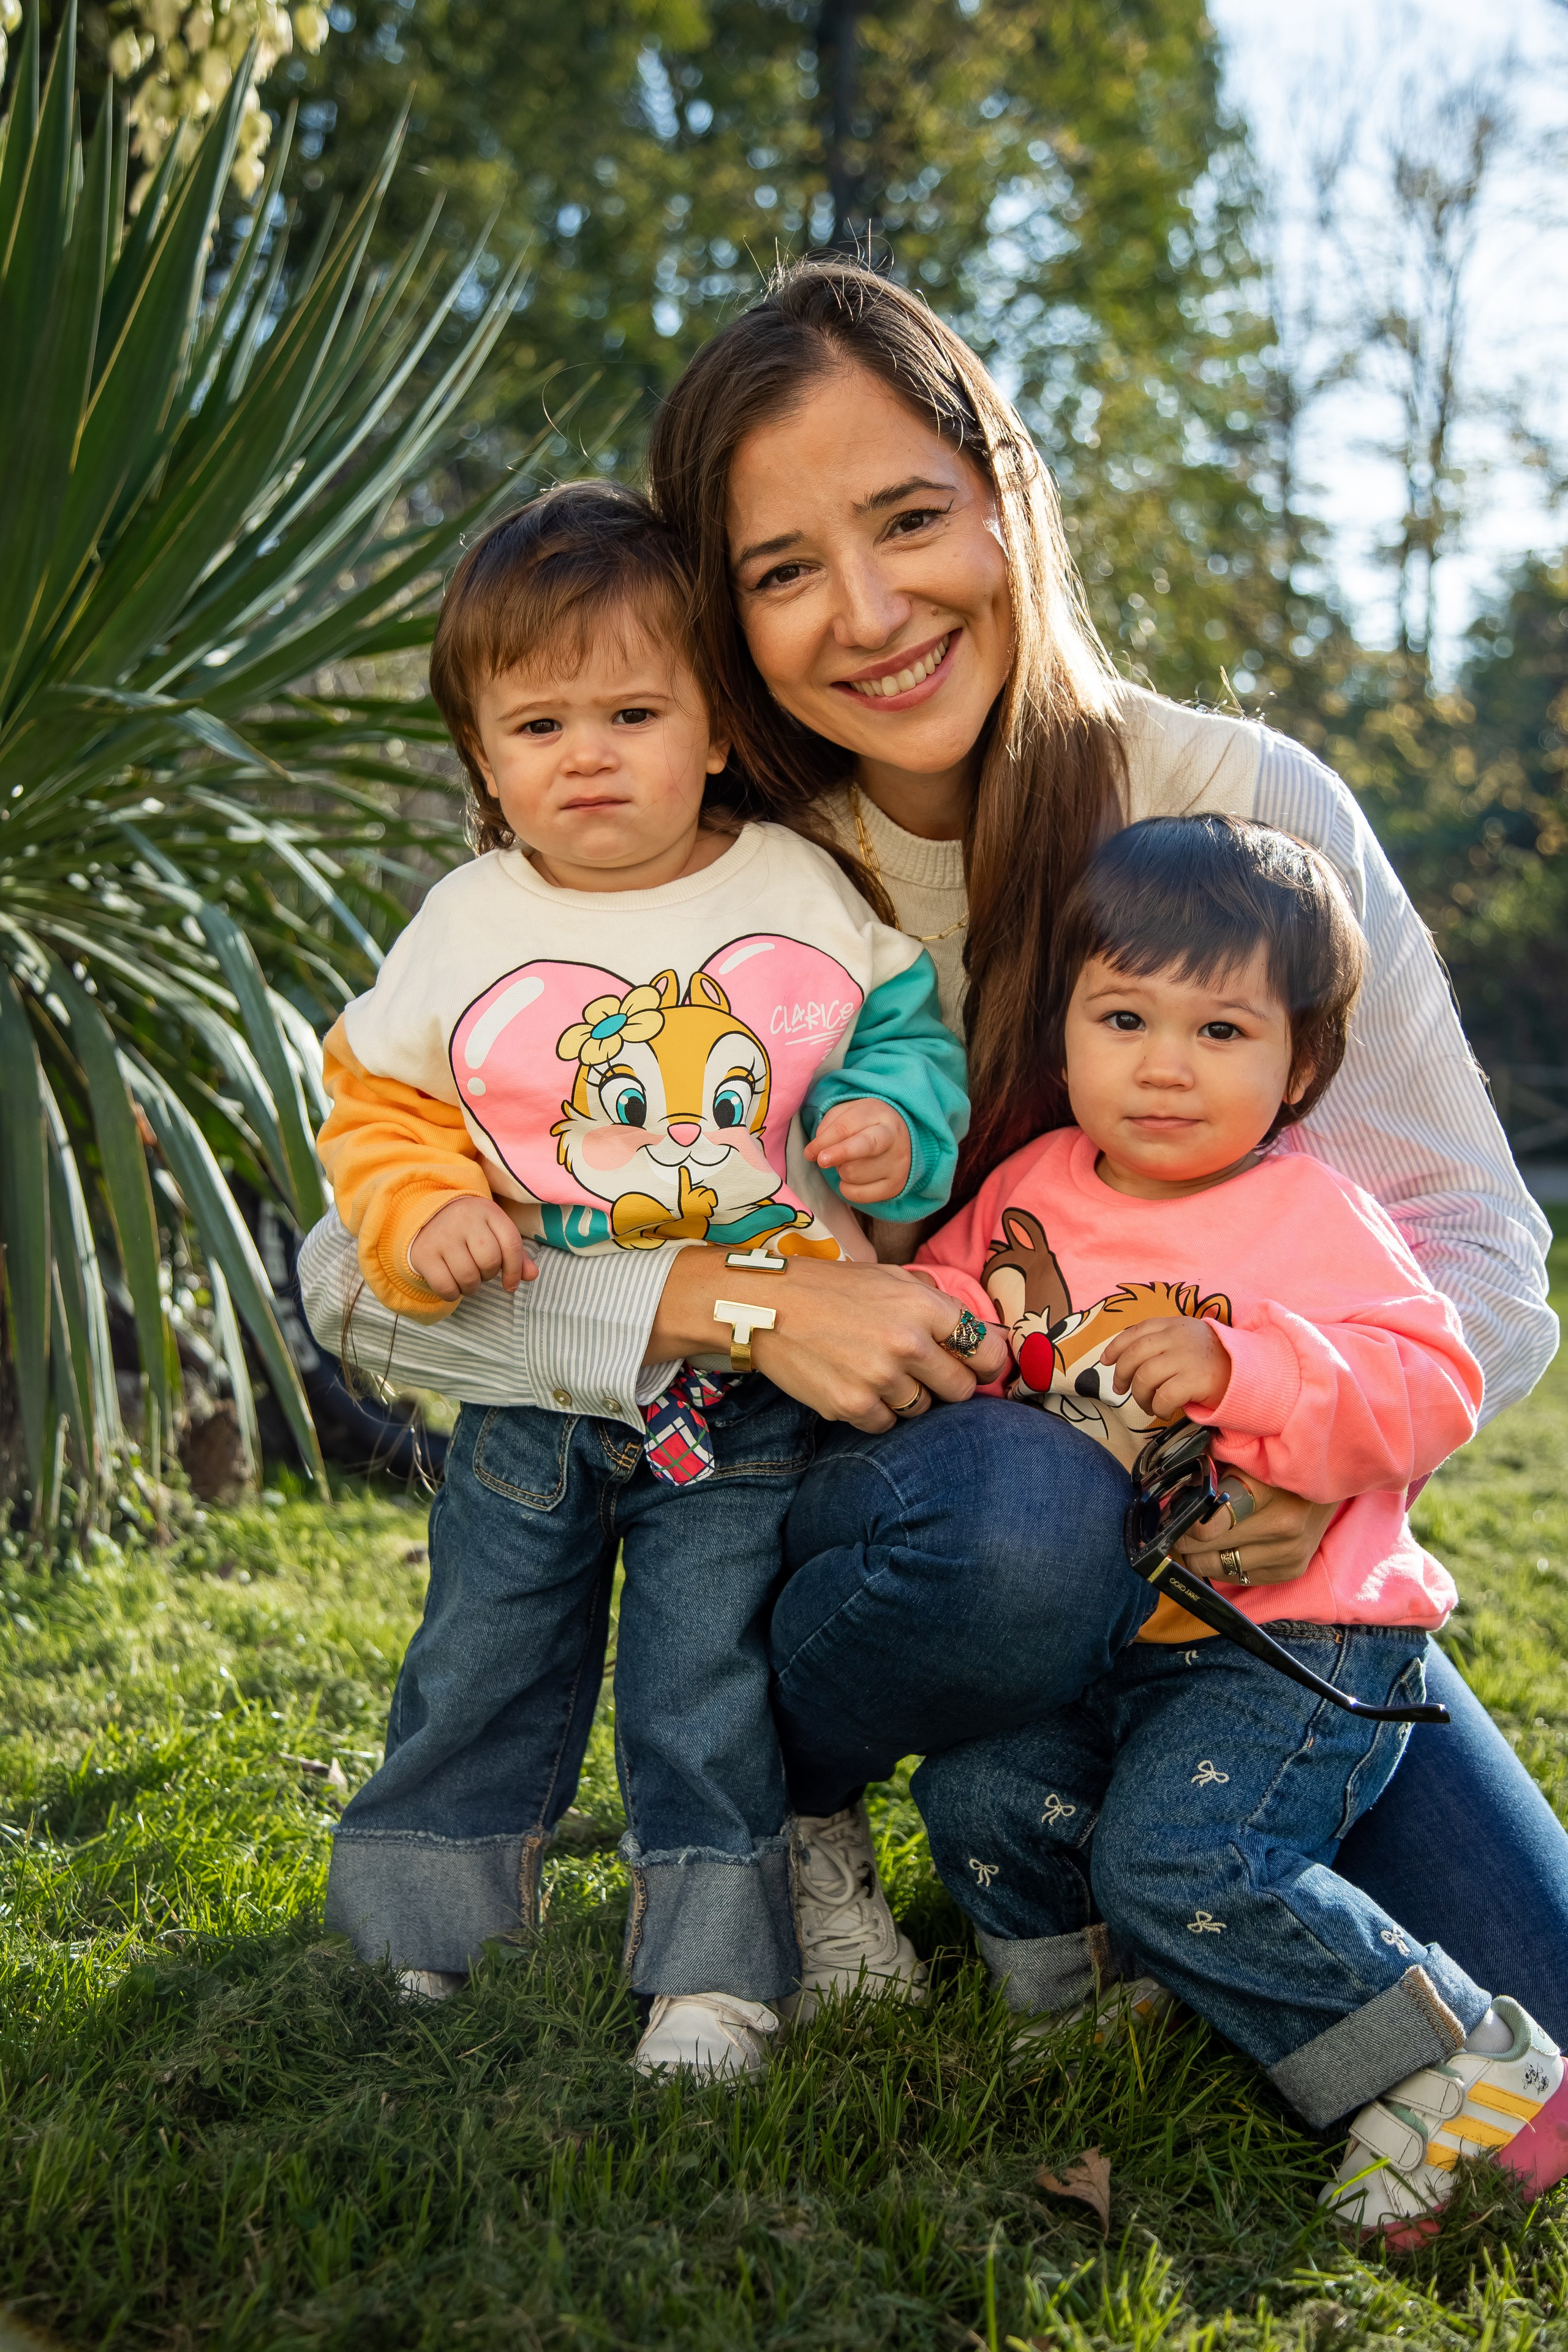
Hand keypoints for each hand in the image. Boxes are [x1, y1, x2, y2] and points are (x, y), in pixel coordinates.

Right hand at [408, 1195, 536, 1300]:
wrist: (427, 1215)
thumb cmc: (469, 1229)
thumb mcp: (494, 1232)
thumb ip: (515, 1254)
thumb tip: (532, 1275)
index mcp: (488, 1211)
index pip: (511, 1245)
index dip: (515, 1271)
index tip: (510, 1285)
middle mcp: (464, 1219)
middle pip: (489, 1261)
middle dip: (489, 1275)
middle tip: (480, 1272)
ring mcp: (442, 1235)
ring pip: (468, 1276)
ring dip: (471, 1287)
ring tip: (467, 1279)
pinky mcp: (424, 1253)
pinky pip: (445, 1286)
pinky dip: (452, 1294)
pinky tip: (452, 1286)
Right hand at [647, 1249, 1007, 1429]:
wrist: (767, 1306)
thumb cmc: (831, 1288)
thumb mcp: (889, 1277)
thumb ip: (934, 1301)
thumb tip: (978, 1329)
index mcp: (925, 1307)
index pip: (987, 1351)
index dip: (984, 1362)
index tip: (975, 1366)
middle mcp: (908, 1344)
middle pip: (960, 1389)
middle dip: (947, 1384)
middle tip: (922, 1373)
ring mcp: (881, 1379)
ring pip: (922, 1409)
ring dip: (908, 1397)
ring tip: (876, 1372)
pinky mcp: (853, 1406)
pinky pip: (887, 1424)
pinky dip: (876, 1411)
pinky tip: (856, 1386)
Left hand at [804, 1098, 911, 1204]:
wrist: (898, 1139)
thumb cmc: (865, 1125)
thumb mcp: (847, 1114)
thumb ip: (829, 1127)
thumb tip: (816, 1152)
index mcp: (879, 1114)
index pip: (847, 1126)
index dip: (825, 1140)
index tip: (810, 1152)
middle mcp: (894, 1137)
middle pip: (864, 1146)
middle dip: (840, 1153)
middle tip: (822, 1161)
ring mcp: (897, 1164)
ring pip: (854, 1173)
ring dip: (841, 1170)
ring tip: (849, 1162)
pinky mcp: (895, 1186)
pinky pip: (860, 1195)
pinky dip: (847, 1189)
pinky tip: (852, 1179)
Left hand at [1099, 1316, 1230, 1419]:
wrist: (1251, 1372)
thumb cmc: (1215, 1360)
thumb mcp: (1189, 1339)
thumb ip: (1163, 1342)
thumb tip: (1127, 1360)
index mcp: (1174, 1325)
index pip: (1136, 1331)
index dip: (1116, 1347)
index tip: (1106, 1361)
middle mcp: (1178, 1337)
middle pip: (1134, 1355)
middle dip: (1121, 1375)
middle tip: (1121, 1390)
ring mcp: (1186, 1357)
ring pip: (1144, 1378)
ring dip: (1140, 1397)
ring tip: (1148, 1405)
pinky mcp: (1194, 1380)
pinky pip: (1162, 1396)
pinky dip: (1157, 1408)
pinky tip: (1163, 1411)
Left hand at [1171, 1472, 1334, 1587]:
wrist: (1332, 1477)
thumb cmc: (1277, 1464)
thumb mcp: (1244, 1458)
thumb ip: (1210, 1473)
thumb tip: (1169, 1495)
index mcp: (1266, 1493)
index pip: (1207, 1525)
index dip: (1181, 1522)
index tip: (1171, 1515)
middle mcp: (1281, 1529)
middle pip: (1206, 1551)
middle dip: (1185, 1540)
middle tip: (1178, 1527)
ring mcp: (1288, 1555)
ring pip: (1217, 1570)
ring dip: (1201, 1556)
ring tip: (1199, 1538)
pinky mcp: (1291, 1571)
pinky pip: (1238, 1577)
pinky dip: (1225, 1564)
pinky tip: (1227, 1545)